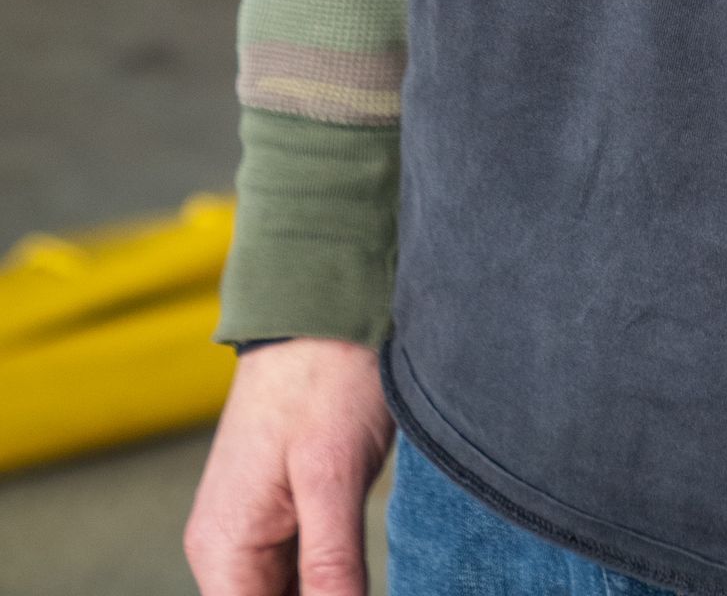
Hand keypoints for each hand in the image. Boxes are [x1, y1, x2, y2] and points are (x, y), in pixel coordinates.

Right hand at [185, 340, 392, 594]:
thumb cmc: (324, 376)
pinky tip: (359, 571)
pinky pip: (299, 570)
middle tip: (360, 579)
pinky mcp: (282, 510)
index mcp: (224, 549)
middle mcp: (227, 548)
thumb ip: (330, 567)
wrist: (322, 301)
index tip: (349, 593)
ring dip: (326, 594)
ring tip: (359, 566)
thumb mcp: (333, 476)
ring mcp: (253, 529)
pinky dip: (328, 579)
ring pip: (287, 594)